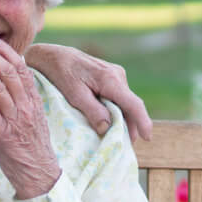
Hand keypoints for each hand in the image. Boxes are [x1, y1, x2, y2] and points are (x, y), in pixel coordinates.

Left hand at [0, 36, 62, 200]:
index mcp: (34, 101)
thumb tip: (14, 74)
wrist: (39, 174)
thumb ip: (25, 96)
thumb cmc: (34, 145)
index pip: (22, 69)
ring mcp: (14, 121)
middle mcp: (25, 107)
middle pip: (9, 73)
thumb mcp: (35, 116)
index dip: (6, 52)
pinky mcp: (2, 135)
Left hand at [26, 44, 153, 141]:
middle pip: (131, 105)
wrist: (53, 56)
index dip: (142, 122)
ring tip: (118, 137)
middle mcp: (117, 75)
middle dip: (131, 125)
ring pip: (125, 102)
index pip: (133, 104)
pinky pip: (118, 97)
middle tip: (126, 146)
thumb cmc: (61, 74)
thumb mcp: (74, 95)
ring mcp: (115, 74)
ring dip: (123, 118)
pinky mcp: (110, 76)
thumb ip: (92, 111)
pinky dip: (117, 110)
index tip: (147, 137)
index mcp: (110, 79)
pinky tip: (111, 122)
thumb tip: (107, 128)